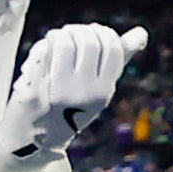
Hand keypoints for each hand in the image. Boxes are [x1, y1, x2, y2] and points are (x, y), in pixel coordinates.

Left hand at [8, 20, 140, 155]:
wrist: (34, 141)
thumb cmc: (69, 108)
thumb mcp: (97, 91)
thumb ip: (117, 61)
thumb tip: (140, 33)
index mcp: (103, 92)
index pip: (112, 50)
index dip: (104, 33)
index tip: (93, 30)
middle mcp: (83, 92)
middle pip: (88, 44)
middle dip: (80, 30)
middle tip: (72, 31)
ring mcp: (57, 92)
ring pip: (64, 45)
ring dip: (61, 34)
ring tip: (58, 35)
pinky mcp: (32, 90)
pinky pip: (41, 55)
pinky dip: (44, 44)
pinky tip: (45, 45)